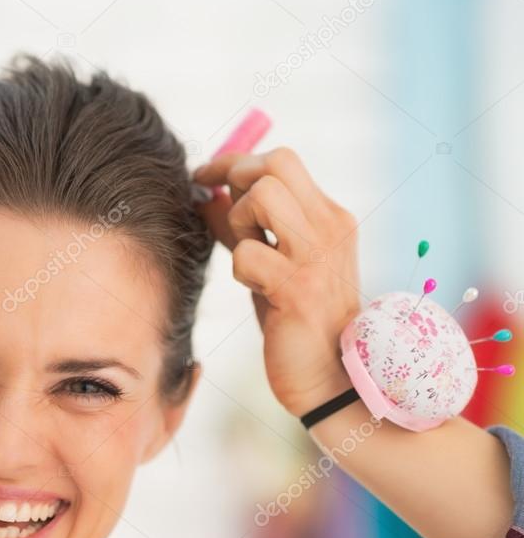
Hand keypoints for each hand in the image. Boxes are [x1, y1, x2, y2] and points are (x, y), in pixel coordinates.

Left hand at [193, 148, 361, 417]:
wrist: (332, 377)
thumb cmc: (297, 320)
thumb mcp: (271, 262)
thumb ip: (244, 226)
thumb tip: (207, 193)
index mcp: (328, 216)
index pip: (280, 160)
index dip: (234, 163)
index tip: (205, 178)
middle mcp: (330, 227)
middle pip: (273, 165)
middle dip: (235, 184)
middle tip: (230, 222)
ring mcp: (317, 256)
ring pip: (262, 197)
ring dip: (240, 223)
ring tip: (250, 258)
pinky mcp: (299, 288)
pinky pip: (248, 254)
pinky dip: (240, 270)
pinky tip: (258, 292)